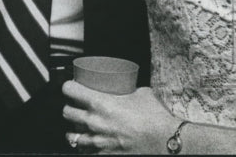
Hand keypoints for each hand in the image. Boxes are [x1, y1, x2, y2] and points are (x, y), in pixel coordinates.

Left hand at [62, 82, 176, 153]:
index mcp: (100, 103)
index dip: (68, 87)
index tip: (71, 87)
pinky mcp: (104, 155)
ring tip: (80, 127)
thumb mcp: (140, 93)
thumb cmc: (156, 117)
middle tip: (76, 106)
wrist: (168, 142)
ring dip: (75, 130)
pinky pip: (85, 151)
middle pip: (67, 113)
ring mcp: (98, 141)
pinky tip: (90, 143)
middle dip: (70, 108)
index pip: (69, 90)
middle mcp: (94, 122)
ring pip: (72, 136)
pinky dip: (86, 147)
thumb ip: (127, 89)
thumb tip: (126, 86)